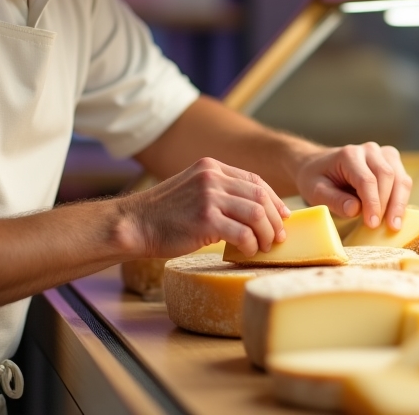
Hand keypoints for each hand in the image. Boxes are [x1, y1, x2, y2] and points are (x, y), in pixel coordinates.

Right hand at [120, 158, 289, 258]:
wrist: (135, 224)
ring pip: (257, 214)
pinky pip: (243, 233)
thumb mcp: (192, 189)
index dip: (274, 200)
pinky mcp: (206, 219)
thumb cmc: (165, 214)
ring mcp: (209, 197)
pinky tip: (248, 251)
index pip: (255, 179)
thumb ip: (218, 191)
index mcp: (211, 167)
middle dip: (275, 219)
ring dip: (267, 234)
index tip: (283, 216)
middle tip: (278, 237)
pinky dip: (251, 244)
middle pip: (260, 196)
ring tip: (266, 246)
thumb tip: (254, 210)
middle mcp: (212, 177)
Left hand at [295, 143, 411, 232]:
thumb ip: (334, 199)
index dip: (372, 203)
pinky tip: (396, 217)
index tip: (372, 224)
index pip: (367, 180)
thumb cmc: (316, 179)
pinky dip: (402, 199)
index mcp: (349, 155)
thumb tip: (355, 209)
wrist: (318, 165)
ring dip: (399, 202)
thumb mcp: (315, 191)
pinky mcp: (391, 162)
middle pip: (387, 176)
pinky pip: (403, 180)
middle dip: (387, 204)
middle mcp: (369, 150)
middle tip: (382, 227)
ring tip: (394, 225)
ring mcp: (383, 154)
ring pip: (400, 177)